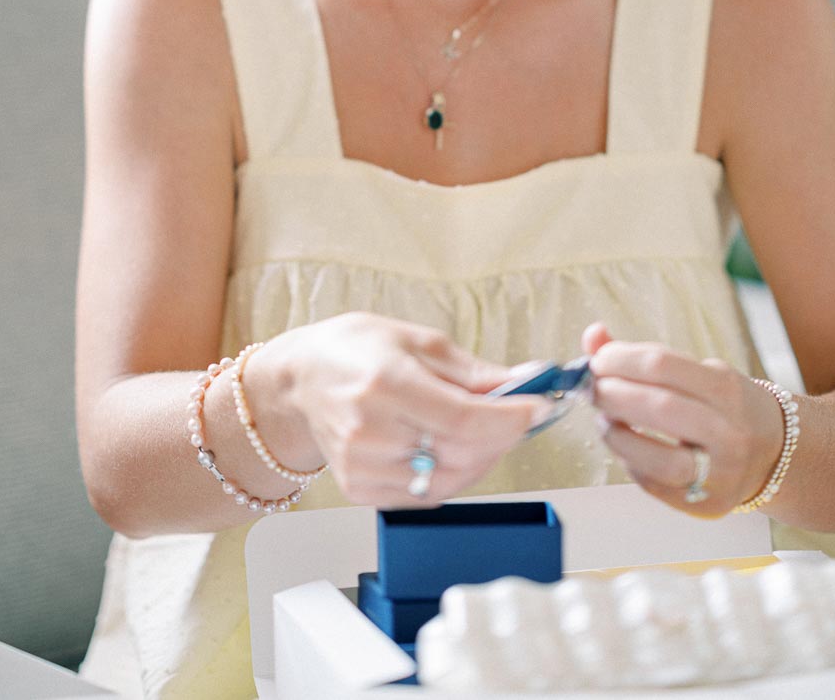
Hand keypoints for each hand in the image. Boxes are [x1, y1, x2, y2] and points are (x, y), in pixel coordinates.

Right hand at [256, 312, 554, 507]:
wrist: (299, 380)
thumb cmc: (352, 350)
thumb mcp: (415, 340)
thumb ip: (471, 371)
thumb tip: (523, 381)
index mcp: (385, 384)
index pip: (464, 419)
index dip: (510, 419)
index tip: (536, 408)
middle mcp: (370, 430)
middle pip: (461, 454)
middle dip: (501, 437)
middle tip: (515, 416)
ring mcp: (363, 466)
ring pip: (448, 481)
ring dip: (479, 459)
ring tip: (481, 430)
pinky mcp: (360, 490)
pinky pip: (424, 494)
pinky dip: (448, 475)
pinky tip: (446, 448)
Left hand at [581, 322, 785, 516]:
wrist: (775, 454)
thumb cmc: (724, 406)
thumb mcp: (697, 372)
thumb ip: (643, 357)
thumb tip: (592, 336)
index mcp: (726, 389)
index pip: (662, 365)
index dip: (620, 359)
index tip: (599, 359)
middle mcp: (729, 432)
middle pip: (658, 408)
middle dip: (613, 394)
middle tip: (594, 388)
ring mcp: (721, 473)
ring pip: (656, 457)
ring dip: (616, 434)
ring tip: (606, 419)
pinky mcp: (707, 505)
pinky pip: (655, 485)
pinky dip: (630, 462)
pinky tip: (626, 446)